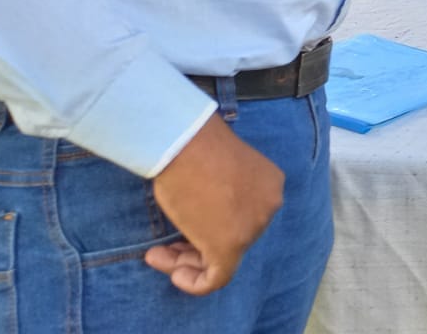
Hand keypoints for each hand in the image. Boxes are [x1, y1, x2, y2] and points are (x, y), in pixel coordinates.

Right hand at [145, 114, 284, 293]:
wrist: (186, 143)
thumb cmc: (194, 148)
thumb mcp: (219, 171)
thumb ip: (224, 194)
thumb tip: (206, 218)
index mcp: (271, 184)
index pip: (243, 216)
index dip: (211, 225)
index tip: (184, 227)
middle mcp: (269, 206)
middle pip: (233, 237)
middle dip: (196, 246)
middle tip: (164, 247)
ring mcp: (253, 227)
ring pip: (222, 258)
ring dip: (185, 261)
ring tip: (156, 256)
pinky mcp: (231, 246)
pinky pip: (217, 278)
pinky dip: (194, 282)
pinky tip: (173, 274)